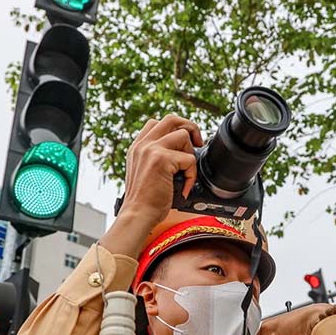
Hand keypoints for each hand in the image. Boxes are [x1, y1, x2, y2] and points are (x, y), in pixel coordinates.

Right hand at [120, 115, 202, 229]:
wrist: (137, 215)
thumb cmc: (144, 201)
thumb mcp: (145, 173)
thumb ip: (156, 159)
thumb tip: (180, 153)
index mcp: (138, 147)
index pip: (157, 122)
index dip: (175, 128)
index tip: (184, 143)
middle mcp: (143, 145)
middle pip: (171, 119)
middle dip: (190, 128)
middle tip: (198, 144)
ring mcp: (151, 150)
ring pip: (183, 135)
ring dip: (191, 154)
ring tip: (185, 173)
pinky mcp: (161, 159)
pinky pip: (189, 159)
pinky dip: (191, 175)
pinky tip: (184, 188)